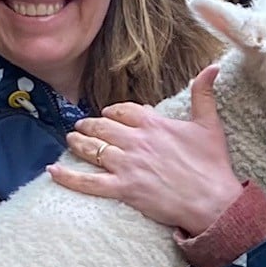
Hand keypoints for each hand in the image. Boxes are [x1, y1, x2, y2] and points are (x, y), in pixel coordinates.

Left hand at [47, 64, 243, 236]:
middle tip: (81, 127)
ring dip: (78, 144)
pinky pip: (89, 182)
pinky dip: (68, 177)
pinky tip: (52, 171)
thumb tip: (213, 66)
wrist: (212, 200)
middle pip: (103, 128)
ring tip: (70, 140)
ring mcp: (127, 165)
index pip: (123, 110)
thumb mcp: (210, 124)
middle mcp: (136, 141)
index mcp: (154, 123)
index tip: (108, 115)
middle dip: (89, 126)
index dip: (113, 112)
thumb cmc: (212, 165)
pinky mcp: (123, 189)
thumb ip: (204, 93)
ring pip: (93, 150)